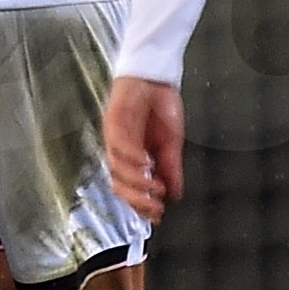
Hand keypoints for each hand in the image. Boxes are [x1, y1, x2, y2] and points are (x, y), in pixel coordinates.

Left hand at [104, 76, 185, 223]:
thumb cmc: (160, 105)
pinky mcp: (112, 121)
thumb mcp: (171, 142)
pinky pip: (118, 145)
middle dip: (137, 200)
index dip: (143, 205)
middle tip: (154, 208)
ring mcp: (115, 137)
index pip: (132, 189)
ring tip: (153, 186)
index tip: (158, 215)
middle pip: (119, 185)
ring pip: (116, 169)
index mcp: (134, 158)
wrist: (155, 74)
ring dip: (135, 182)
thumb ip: (171, 168)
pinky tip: (146, 162)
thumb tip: (176, 193)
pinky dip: (131, 158)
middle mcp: (121, 151)